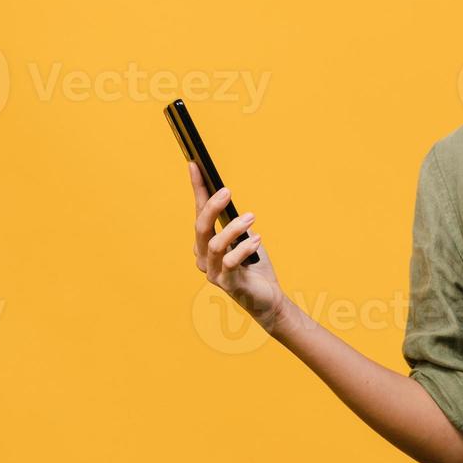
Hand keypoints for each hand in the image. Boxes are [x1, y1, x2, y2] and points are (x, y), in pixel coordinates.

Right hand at [188, 161, 287, 333]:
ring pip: (215, 244)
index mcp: (205, 243)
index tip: (195, 164)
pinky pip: (231, 262)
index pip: (199, 211)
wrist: (267, 299)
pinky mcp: (227, 284)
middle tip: (227, 191)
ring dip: (233, 228)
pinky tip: (257, 239)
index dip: (197, 188)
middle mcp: (203, 257)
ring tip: (251, 217)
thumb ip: (234, 221)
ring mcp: (212, 272)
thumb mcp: (245, 236)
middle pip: (201, 227)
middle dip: (211, 206)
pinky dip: (243, 248)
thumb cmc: (255, 266)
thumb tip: (228, 195)